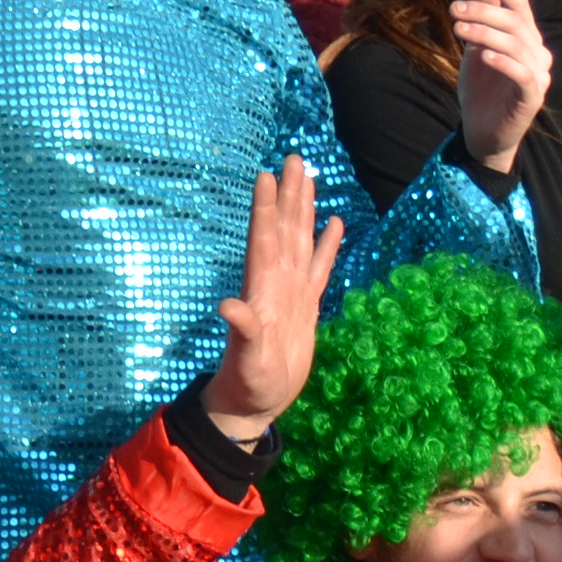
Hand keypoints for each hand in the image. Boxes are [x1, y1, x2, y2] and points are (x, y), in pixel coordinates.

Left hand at [196, 159, 342, 443]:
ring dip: (304, 209)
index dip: (266, 208)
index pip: (264, 239)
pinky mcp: (306, 305)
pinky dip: (326, 245)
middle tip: (293, 158)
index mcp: (261, 289)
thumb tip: (227, 306)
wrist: (256, 402)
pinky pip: (319, 267)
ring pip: (300, 240)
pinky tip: (334, 222)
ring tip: (308, 176)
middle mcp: (275, 282)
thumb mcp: (246, 358)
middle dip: (288, 194)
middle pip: (284, 229)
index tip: (266, 174)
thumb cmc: (247, 382)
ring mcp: (291, 291)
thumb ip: (241, 331)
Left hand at [450, 0, 549, 173]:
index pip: (521, 8)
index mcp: (527, 40)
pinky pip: (523, 75)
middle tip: (454, 10)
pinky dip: (504, 63)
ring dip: (486, 35)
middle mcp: (538, 54)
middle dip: (484, 12)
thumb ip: (482, 18)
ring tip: (459, 30)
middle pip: (516, 24)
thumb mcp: (476, 48)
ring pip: (517, 46)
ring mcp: (539, 76)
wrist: (481, 131)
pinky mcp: (532, 98)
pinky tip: (484, 56)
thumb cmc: (481, 89)